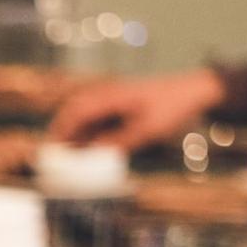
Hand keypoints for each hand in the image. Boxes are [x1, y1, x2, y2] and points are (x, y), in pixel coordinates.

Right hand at [47, 69, 226, 150]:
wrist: (195, 91)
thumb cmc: (172, 107)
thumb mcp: (147, 130)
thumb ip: (118, 142)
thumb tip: (94, 155)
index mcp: (110, 97)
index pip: (76, 113)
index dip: (60, 131)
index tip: (51, 150)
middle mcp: (108, 94)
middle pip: (75, 112)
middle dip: (62, 132)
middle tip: (54, 155)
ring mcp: (115, 98)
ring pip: (86, 115)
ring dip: (76, 134)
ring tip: (70, 155)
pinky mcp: (122, 104)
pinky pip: (99, 118)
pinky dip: (91, 132)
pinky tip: (91, 148)